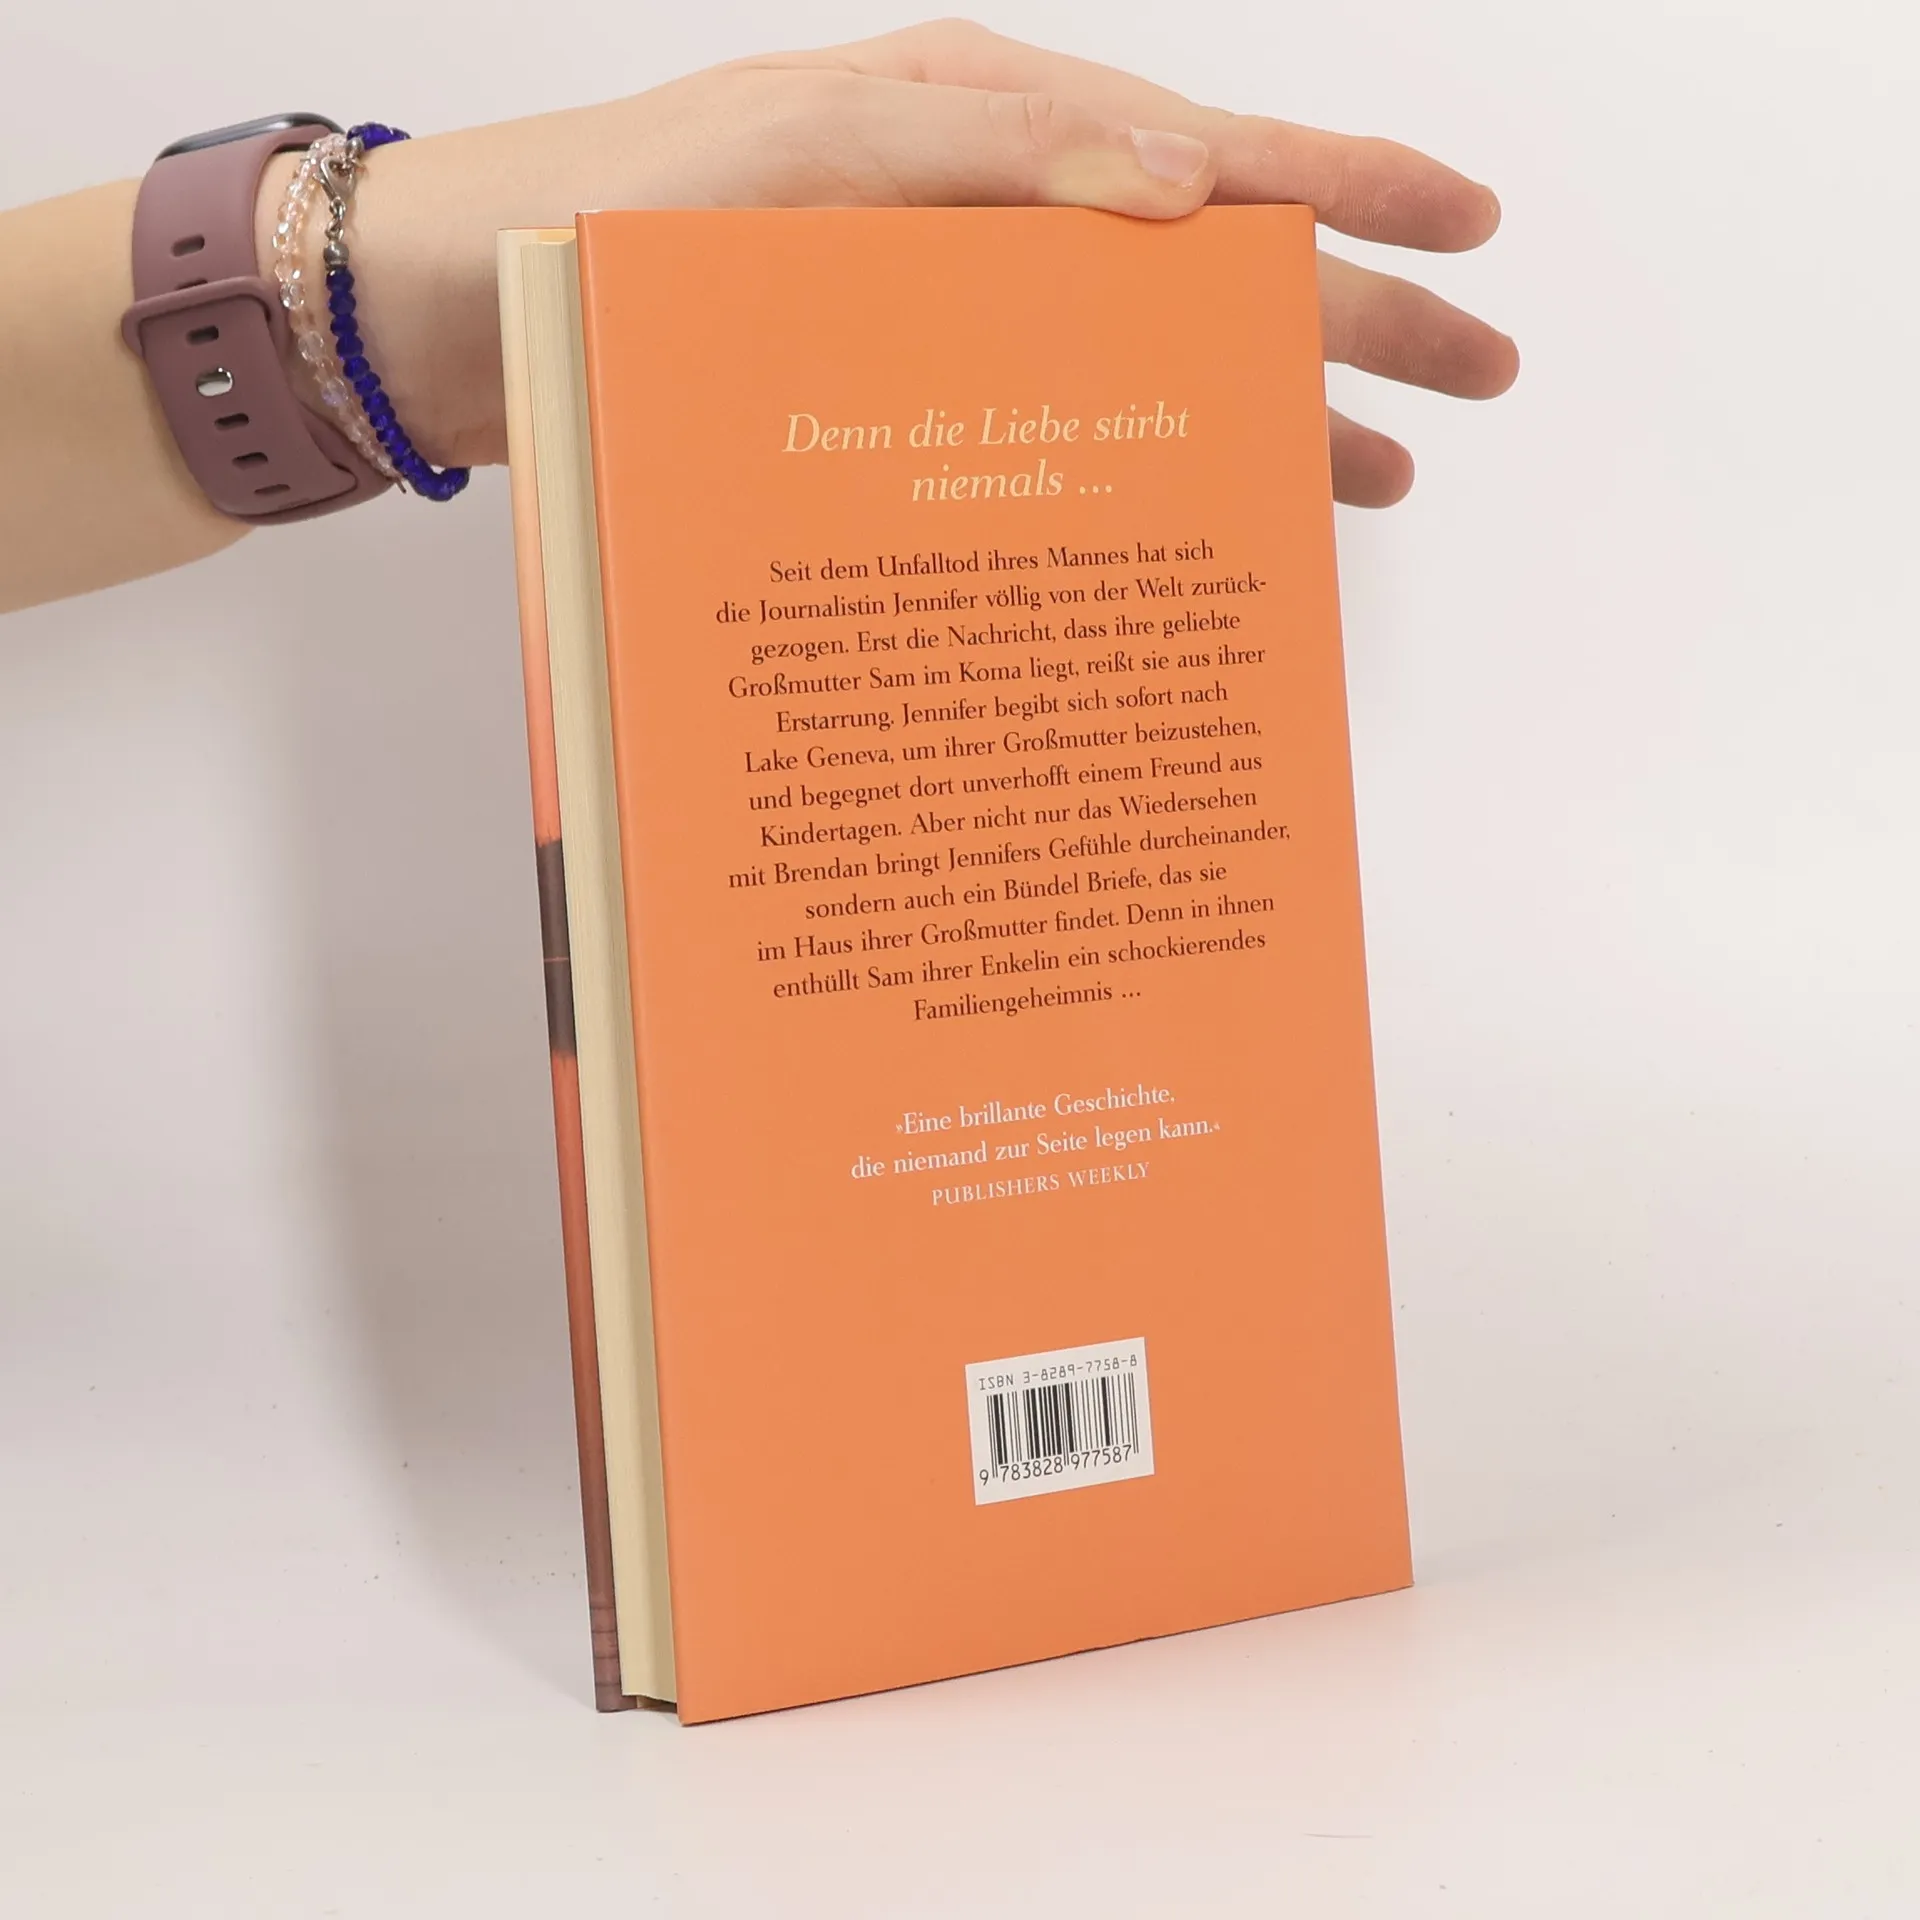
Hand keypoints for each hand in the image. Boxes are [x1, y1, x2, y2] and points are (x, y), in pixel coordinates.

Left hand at [337, 19, 1516, 504]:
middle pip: (1217, 270)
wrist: (476, 311)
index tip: (1472, 230)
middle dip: (1358, 320)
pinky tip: (1188, 510)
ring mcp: (957, 313)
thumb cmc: (627, 221)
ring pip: (1151, 363)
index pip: (1217, 157)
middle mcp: (994, 219)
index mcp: (996, 132)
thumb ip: (995, 155)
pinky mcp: (906, 398)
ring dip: (1266, 414)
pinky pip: (1062, 426)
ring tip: (1374, 476)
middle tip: (1482, 376)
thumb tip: (1178, 184)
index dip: (1354, 193)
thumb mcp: (813, 159)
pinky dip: (1139, 465)